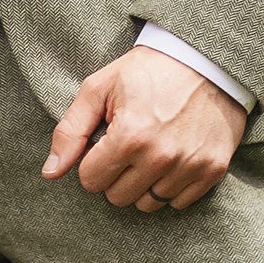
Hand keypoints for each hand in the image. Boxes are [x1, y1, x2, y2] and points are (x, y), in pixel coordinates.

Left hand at [42, 45, 246, 213]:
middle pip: (118, 197)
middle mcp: (162, 157)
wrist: (204, 59)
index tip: (104, 141)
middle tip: (126, 145)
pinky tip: (171, 157)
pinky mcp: (213, 171)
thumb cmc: (146, 71)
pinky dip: (170, 186)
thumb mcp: (99, 88)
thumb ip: (70, 131)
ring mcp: (190, 166)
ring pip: (148, 204)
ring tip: (148, 151)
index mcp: (130, 136)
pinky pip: (179, 203)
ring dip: (142, 183)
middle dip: (114, 174)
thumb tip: (50, 173)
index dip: (91, 161)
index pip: (91, 181)